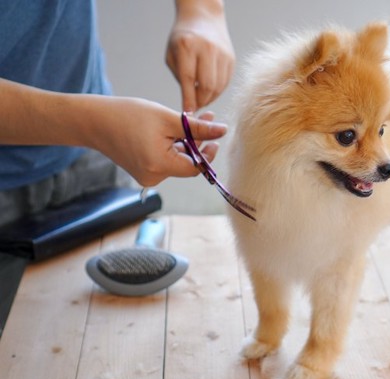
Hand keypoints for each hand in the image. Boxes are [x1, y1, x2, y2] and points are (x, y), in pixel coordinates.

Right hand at [88, 97, 227, 186]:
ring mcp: (147, 176)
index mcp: (159, 167)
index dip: (208, 152)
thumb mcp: (167, 119)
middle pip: (187, 163)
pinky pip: (165, 159)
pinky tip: (174, 128)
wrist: (92, 120)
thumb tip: (223, 130)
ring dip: (186, 141)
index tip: (215, 135)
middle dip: (198, 140)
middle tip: (207, 117)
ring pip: (176, 160)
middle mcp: (153, 178)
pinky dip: (172, 145)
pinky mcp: (142, 170)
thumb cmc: (127, 115)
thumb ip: (197, 128)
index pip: (196, 167)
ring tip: (191, 117)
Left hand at [166, 0, 234, 111]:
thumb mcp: (173, 54)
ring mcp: (222, 54)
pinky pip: (225, 82)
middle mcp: (207, 49)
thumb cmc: (183, 38)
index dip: (189, 100)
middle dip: (201, 101)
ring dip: (210, 98)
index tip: (188, 112)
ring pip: (219, 87)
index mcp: (187, 46)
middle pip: (208, 86)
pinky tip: (209, 90)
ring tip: (201, 99)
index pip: (189, 80)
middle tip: (195, 106)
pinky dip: (217, 91)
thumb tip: (190, 105)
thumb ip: (180, 78)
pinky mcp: (231, 59)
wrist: (203, 17)